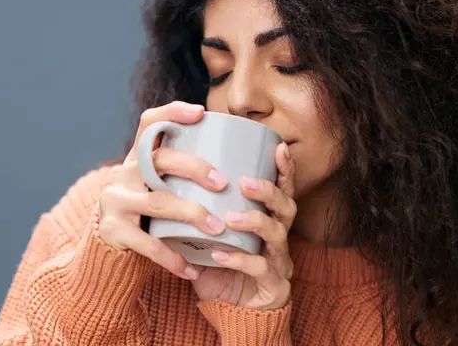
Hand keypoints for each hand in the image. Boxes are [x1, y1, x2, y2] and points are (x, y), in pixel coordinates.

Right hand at [97, 101, 228, 279]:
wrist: (107, 252)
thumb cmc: (146, 216)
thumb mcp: (155, 189)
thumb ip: (177, 176)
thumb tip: (231, 161)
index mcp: (135, 159)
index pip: (149, 124)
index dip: (172, 112)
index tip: (201, 112)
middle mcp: (122, 174)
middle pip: (160, 160)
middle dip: (195, 167)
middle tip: (222, 183)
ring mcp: (115, 202)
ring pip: (159, 202)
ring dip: (193, 214)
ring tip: (217, 229)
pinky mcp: (113, 231)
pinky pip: (148, 243)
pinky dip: (172, 257)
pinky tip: (191, 268)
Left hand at [191, 143, 296, 309]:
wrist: (230, 310)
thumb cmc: (220, 265)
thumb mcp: (210, 233)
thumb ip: (200, 211)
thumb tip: (170, 178)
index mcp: (269, 219)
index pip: (282, 189)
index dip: (284, 169)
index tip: (278, 147)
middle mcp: (279, 238)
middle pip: (287, 208)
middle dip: (269, 192)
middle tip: (246, 183)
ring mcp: (279, 262)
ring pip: (278, 236)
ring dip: (255, 222)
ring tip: (230, 217)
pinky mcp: (273, 286)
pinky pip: (261, 270)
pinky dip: (240, 260)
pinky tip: (220, 255)